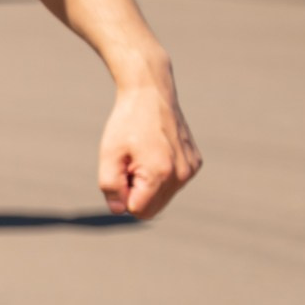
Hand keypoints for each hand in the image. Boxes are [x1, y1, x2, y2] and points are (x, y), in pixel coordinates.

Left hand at [98, 73, 201, 218]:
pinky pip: (172, 184)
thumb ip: (110, 186)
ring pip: (162, 198)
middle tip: (129, 166)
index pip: (137, 210)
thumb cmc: (126, 124)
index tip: (121, 171)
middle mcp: (182, 174)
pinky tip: (155, 153)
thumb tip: (119, 210)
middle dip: (135, 194)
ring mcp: (191, 169)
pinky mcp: (195, 163)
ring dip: (147, 186)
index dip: (122, 196)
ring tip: (141, 158)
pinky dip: (160, 176)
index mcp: (161, 173)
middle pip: (151, 209)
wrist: (151, 94)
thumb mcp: (109, 155)